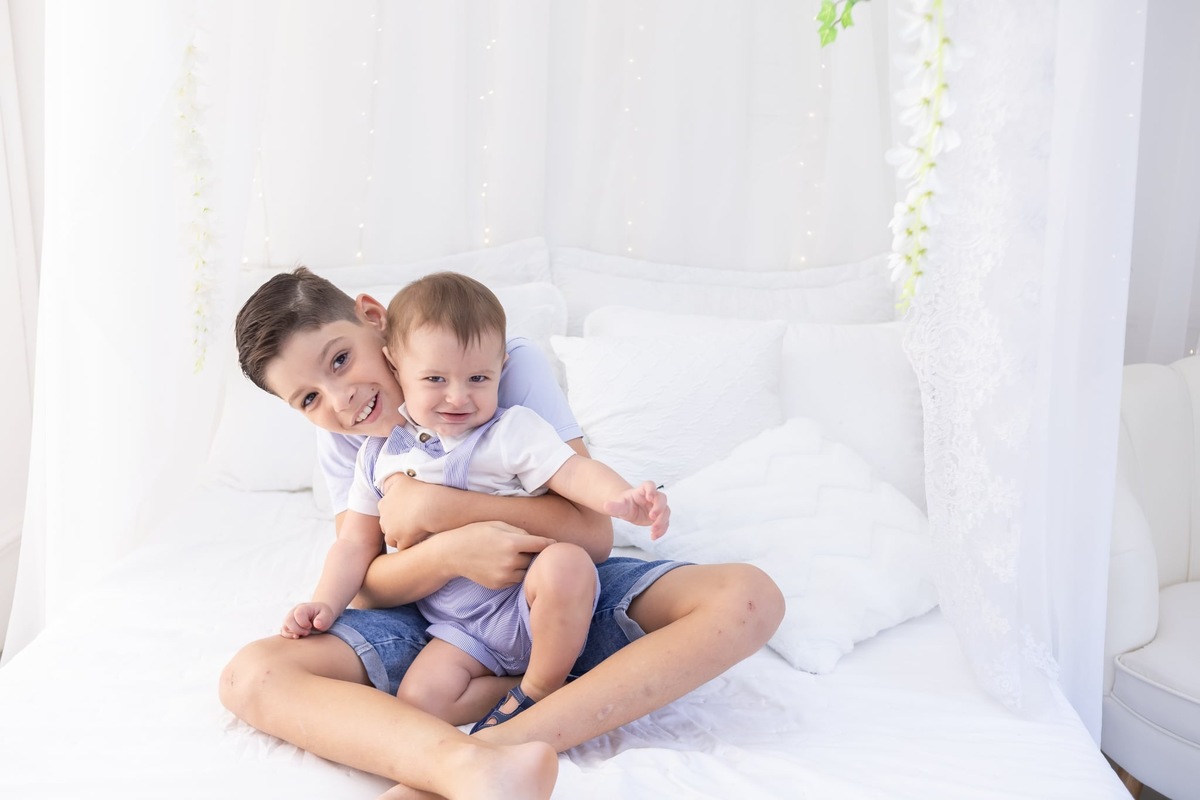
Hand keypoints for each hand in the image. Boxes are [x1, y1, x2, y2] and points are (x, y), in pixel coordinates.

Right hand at [281, 602, 336, 638]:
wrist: (319, 616)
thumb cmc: (323, 615)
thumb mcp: (327, 615)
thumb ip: (323, 619)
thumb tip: (317, 624)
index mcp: (303, 607)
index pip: (298, 614)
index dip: (304, 623)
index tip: (311, 626)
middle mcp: (293, 612)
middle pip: (288, 621)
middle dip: (298, 630)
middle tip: (307, 632)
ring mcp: (288, 619)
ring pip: (284, 628)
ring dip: (293, 634)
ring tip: (304, 634)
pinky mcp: (287, 627)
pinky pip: (283, 633)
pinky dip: (289, 637)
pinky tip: (298, 637)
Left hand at [378, 472, 443, 549]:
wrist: (430, 504)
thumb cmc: (419, 490)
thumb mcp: (401, 479)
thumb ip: (391, 481)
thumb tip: (385, 485)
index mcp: (383, 504)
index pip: (385, 514)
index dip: (396, 515)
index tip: (406, 514)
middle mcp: (384, 519)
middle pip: (388, 528)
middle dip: (396, 528)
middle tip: (411, 524)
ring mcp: (392, 532)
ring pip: (393, 540)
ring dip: (401, 538)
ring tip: (415, 534)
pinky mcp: (402, 542)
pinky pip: (404, 547)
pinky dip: (410, 545)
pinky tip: (419, 540)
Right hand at [437, 522, 556, 589]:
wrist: (453, 553)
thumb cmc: (476, 533)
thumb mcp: (497, 524)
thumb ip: (519, 531)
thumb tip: (537, 540)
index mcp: (511, 543)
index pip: (541, 545)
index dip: (550, 543)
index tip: (555, 544)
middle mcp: (510, 561)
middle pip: (534, 559)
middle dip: (533, 553)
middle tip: (530, 548)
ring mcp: (504, 575)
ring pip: (527, 571)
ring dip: (525, 565)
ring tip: (516, 557)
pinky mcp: (499, 585)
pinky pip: (516, 580)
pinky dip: (515, 573)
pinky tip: (506, 565)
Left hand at [604, 481, 669, 539]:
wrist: (628, 510)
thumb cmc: (624, 504)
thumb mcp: (619, 506)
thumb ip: (614, 506)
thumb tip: (605, 506)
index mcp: (642, 490)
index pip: (650, 485)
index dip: (651, 489)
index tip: (650, 497)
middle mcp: (653, 497)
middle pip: (662, 498)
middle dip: (659, 507)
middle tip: (652, 517)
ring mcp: (658, 507)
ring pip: (666, 511)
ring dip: (662, 521)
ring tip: (653, 531)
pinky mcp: (660, 517)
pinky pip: (665, 523)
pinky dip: (662, 530)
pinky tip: (654, 537)